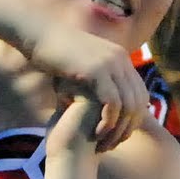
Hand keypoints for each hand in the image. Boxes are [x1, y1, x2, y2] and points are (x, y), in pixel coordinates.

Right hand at [20, 20, 148, 151]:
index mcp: (121, 59)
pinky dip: (107, 122)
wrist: (39, 34)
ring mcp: (111, 65)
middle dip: (128, 128)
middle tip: (114, 144)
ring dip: (118, 129)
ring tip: (105, 143)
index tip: (118, 134)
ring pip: (128, 105)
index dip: (133, 118)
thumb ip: (90, 77)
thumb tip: (89, 95)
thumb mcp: (80, 63)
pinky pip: (112, 103)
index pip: (140, 94)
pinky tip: (97, 133)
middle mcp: (122, 61)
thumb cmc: (52, 51)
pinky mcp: (98, 72)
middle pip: (138, 102)